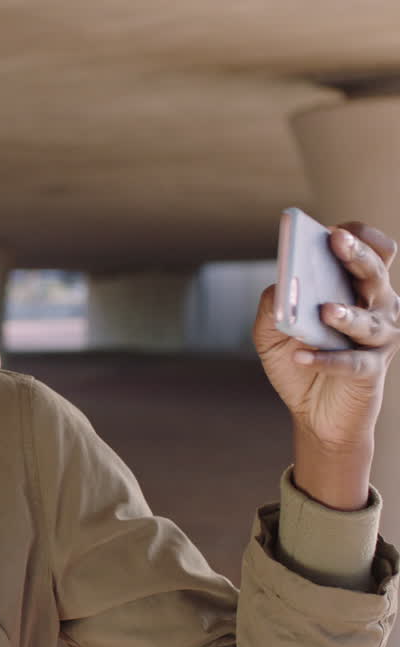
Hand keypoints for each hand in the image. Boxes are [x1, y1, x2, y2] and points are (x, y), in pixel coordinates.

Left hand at [253, 222, 399, 508]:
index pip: (368, 250)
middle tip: (337, 240)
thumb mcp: (272, 331)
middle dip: (356, 254)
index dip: (355, 235)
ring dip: (346, 314)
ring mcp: (378, 338)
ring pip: (368, 320)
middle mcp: (376, 307)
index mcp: (355, 288)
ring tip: (324, 311)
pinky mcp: (370, 370)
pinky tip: (302, 356)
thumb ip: (273, 305)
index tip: (333, 229)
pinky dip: (325, 359)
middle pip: (375, 272)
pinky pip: (351, 362)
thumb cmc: (297, 360)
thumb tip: (280, 284)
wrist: (313, 414)